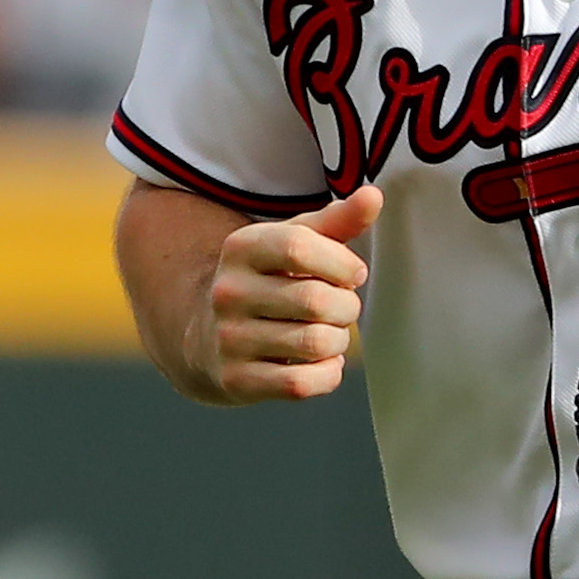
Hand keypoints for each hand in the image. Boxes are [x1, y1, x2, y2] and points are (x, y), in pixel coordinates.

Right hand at [193, 183, 380, 401]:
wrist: (205, 336)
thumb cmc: (268, 281)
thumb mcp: (294, 244)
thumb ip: (337, 221)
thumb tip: (374, 196)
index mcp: (240, 248)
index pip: (300, 248)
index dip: (341, 263)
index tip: (351, 273)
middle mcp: (227, 292)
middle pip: (316, 301)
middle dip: (346, 307)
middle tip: (340, 308)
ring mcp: (228, 338)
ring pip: (315, 344)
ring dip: (338, 342)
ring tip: (328, 334)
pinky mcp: (236, 379)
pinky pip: (303, 383)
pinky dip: (326, 374)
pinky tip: (319, 362)